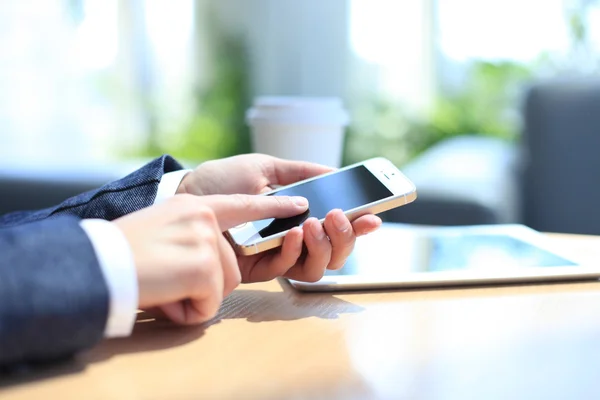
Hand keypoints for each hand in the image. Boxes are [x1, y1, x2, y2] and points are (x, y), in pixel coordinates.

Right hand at [114, 193, 308, 324]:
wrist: (95, 264)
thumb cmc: (121, 252)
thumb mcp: (161, 227)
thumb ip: (193, 234)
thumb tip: (210, 263)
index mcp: (194, 206)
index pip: (243, 205)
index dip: (273, 206)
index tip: (300, 204)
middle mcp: (204, 218)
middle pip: (230, 266)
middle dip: (205, 285)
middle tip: (167, 280)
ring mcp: (206, 240)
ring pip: (221, 287)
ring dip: (194, 298)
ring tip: (162, 286)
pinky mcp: (204, 266)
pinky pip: (210, 305)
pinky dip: (188, 311)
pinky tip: (164, 297)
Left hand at [177, 153, 381, 283]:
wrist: (186, 194)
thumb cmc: (223, 179)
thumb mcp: (265, 167)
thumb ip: (300, 172)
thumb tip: (334, 172)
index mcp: (296, 215)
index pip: (335, 227)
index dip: (358, 226)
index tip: (374, 215)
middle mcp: (291, 238)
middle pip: (334, 253)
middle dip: (346, 237)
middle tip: (341, 217)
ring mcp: (276, 255)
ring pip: (317, 267)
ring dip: (325, 246)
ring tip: (318, 223)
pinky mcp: (257, 269)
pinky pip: (287, 269)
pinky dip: (295, 250)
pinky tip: (295, 232)